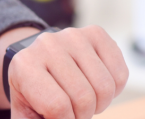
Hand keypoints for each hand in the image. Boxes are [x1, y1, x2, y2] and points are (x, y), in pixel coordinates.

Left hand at [0, 26, 128, 118]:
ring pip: (105, 87)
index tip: (59, 118)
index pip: (57, 106)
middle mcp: (47, 44)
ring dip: (99, 104)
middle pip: (84, 97)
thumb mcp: (25, 112)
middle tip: (73, 111)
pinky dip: (114, 91)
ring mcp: (73, 36)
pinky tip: (95, 87)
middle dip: (83, 115)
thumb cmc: (33, 94)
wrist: (38, 64)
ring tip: (82, 100)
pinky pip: (120, 74)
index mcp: (24, 65)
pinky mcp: (96, 34)